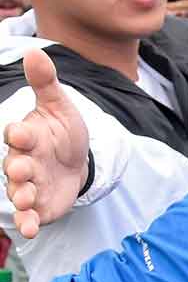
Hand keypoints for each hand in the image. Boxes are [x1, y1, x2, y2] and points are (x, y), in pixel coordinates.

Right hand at [4, 49, 89, 236]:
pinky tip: (30, 230)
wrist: (79, 161)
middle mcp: (22, 161)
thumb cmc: (64, 132)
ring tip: (25, 199)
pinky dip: (27, 222)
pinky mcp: (38, 206)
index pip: (18, 134)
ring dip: (20, 196)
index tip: (22, 132)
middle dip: (17, 168)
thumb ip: (46, 84)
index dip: (19, 134)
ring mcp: (28, 185)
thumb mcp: (60, 108)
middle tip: (22, 170)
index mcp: (27, 136)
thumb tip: (35, 52)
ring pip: (18, 191)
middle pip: (15, 165)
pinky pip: (29, 216)